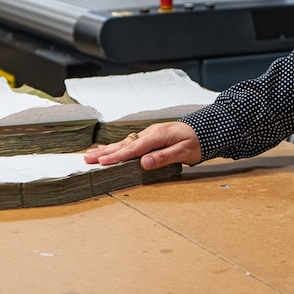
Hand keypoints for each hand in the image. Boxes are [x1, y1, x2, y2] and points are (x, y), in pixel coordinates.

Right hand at [83, 121, 202, 170]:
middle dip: (105, 152)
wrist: (206, 130)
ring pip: (124, 143)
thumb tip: (143, 163)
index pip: (133, 148)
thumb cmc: (196, 141)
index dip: (117, 156)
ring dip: (107, 149)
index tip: (102, 162)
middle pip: (124, 144)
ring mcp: (149, 134)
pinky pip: (130, 142)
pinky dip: (117, 146)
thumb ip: (163, 158)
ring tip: (90, 154)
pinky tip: (108, 149)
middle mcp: (150, 133)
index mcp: (157, 135)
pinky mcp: (150, 137)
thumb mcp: (184, 152)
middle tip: (87, 159)